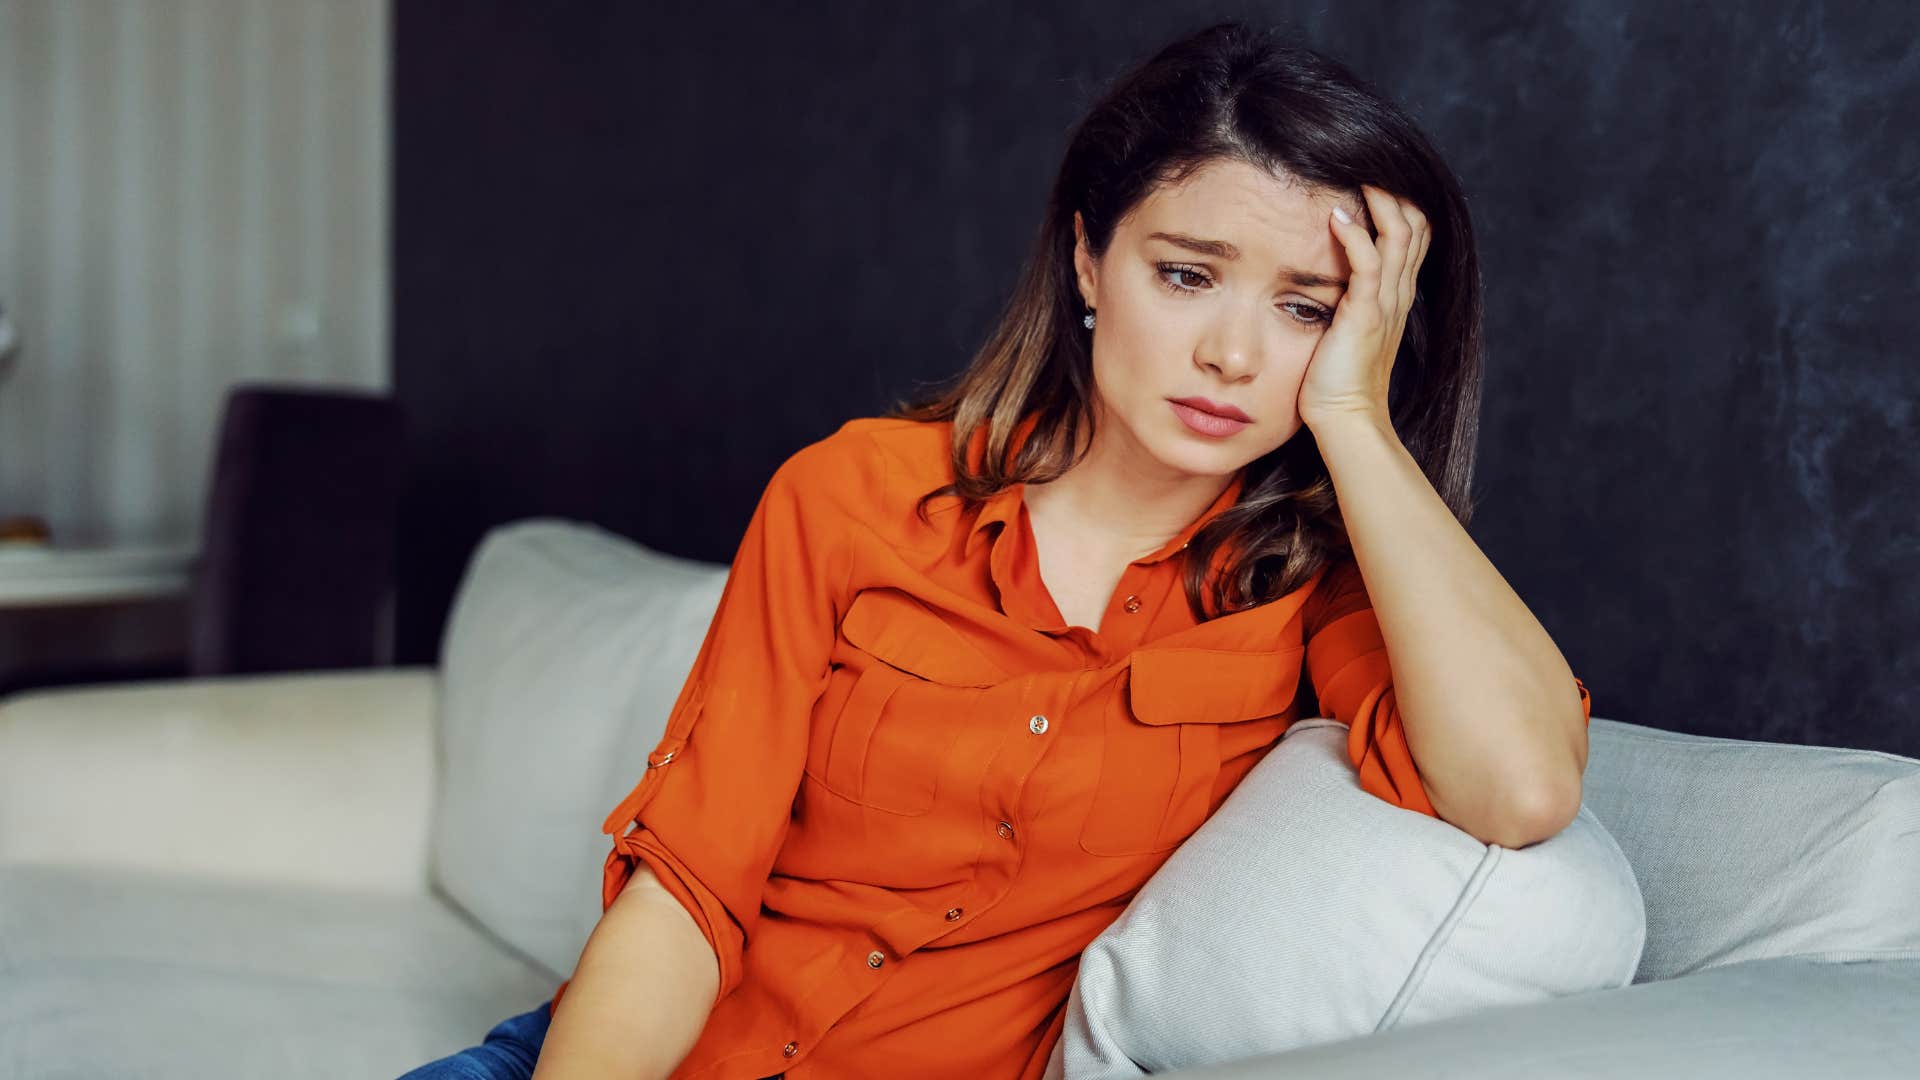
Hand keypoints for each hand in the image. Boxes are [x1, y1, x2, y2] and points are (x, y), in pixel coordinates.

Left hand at [1297, 184, 1430, 429]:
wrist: (1347, 418)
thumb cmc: (1337, 382)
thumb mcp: (1346, 332)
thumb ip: (1345, 303)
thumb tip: (1326, 282)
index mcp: (1395, 298)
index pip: (1413, 237)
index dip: (1400, 206)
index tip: (1372, 183)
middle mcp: (1398, 296)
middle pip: (1416, 227)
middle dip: (1396, 193)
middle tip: (1368, 168)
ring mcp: (1386, 304)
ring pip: (1399, 236)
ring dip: (1381, 202)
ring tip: (1360, 178)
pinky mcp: (1366, 315)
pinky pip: (1369, 263)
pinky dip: (1354, 235)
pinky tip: (1336, 217)